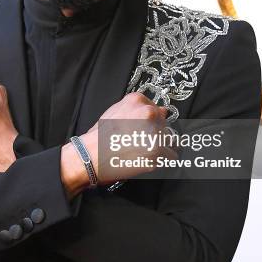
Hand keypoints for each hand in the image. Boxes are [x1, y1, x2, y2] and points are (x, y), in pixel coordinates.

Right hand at [61, 92, 175, 194]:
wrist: (90, 157)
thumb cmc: (98, 138)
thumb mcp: (114, 113)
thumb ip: (136, 110)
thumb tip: (161, 110)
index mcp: (137, 100)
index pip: (157, 110)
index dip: (150, 123)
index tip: (143, 131)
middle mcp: (147, 112)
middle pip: (164, 124)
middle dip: (156, 135)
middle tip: (138, 144)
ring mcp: (154, 131)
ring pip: (169, 140)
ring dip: (160, 147)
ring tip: (140, 152)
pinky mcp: (157, 150)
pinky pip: (171, 155)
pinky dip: (162, 161)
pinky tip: (146, 160)